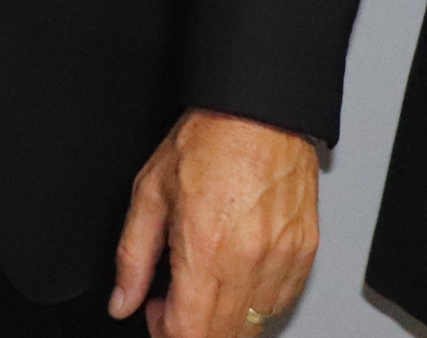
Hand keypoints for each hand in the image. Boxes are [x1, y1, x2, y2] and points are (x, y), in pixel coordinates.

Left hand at [109, 110, 320, 336]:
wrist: (260, 110)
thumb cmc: (210, 140)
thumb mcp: (150, 192)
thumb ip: (132, 257)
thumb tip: (122, 300)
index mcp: (206, 249)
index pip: (188, 334)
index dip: (165, 333)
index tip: (156, 311)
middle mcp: (248, 261)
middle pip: (221, 336)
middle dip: (192, 330)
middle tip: (176, 300)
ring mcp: (282, 260)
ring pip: (253, 325)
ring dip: (224, 319)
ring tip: (208, 283)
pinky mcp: (305, 253)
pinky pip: (280, 303)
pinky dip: (255, 303)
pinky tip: (237, 275)